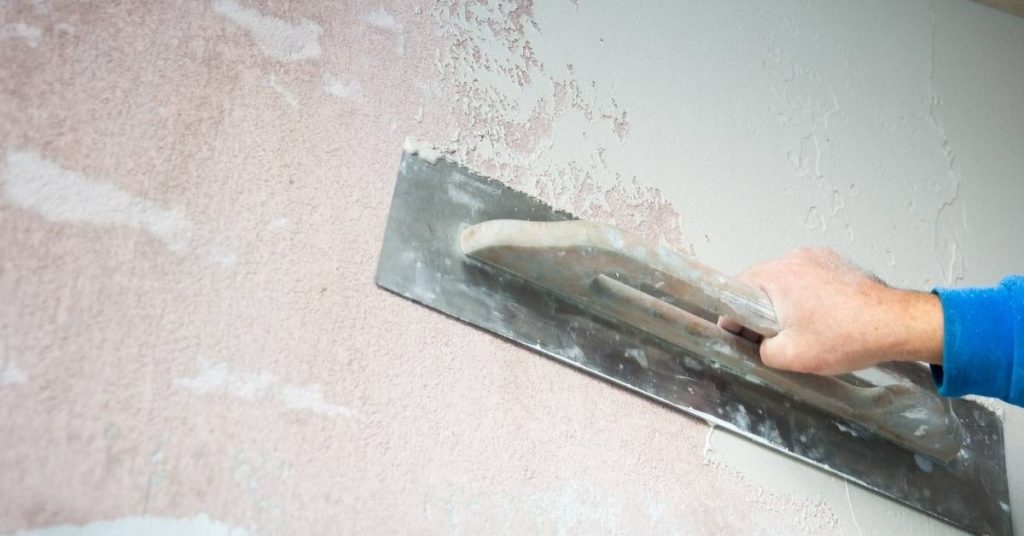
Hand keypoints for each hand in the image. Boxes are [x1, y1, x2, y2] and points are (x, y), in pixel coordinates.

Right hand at [718, 248, 943, 374]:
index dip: (734, 316)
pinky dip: (808, 295)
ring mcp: (817, 256)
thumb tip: (759, 344)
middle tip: (777, 337)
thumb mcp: (791, 357)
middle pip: (760, 284)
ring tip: (804, 328)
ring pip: (784, 281)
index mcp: (777, 276)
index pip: (735, 290)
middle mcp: (794, 258)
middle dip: (762, 311)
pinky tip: (822, 317)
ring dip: (785, 303)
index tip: (742, 334)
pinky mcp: (835, 262)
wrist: (896, 324)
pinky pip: (808, 277)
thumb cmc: (849, 336)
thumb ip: (761, 350)